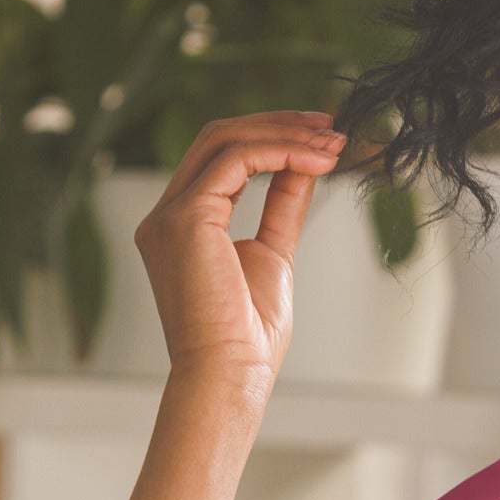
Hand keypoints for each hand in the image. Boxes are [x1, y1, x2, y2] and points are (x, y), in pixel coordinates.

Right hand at [131, 109, 346, 386]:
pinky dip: (280, 152)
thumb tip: (306, 166)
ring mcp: (169, 214)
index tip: (320, 138)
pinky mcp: (184, 218)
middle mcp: (166, 214)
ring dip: (285, 134)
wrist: (230, 374)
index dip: (272, 139)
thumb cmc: (248, 336)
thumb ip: (281, 207)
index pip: (222, 159)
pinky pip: (235, 160)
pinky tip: (318, 160)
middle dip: (279, 125)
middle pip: (218, 139)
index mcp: (182, 224)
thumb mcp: (273, 254)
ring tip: (333, 141)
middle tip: (331, 126)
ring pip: (225, 141)